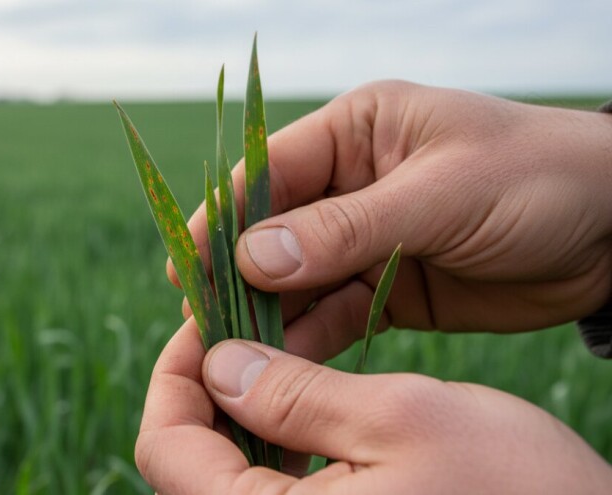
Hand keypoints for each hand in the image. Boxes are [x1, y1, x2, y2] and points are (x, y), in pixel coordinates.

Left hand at [136, 319, 611, 493]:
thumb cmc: (512, 490)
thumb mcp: (400, 418)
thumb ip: (293, 395)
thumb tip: (217, 366)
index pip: (165, 449)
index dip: (174, 373)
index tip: (204, 319)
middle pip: (191, 463)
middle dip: (207, 389)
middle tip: (240, 326)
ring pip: (231, 475)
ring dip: (242, 411)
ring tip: (272, 353)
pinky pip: (276, 491)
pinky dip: (278, 443)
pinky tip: (305, 403)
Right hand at [171, 81, 611, 355]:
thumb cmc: (538, 181)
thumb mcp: (442, 194)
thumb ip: (346, 227)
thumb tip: (252, 257)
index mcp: (357, 132)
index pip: (269, 171)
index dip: (223, 216)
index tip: (185, 264)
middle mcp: (350, 184)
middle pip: (272, 232)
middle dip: (237, 277)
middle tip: (199, 324)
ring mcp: (366, 240)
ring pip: (296, 280)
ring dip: (265, 315)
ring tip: (231, 357)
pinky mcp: (386, 289)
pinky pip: (333, 315)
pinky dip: (308, 341)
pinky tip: (282, 367)